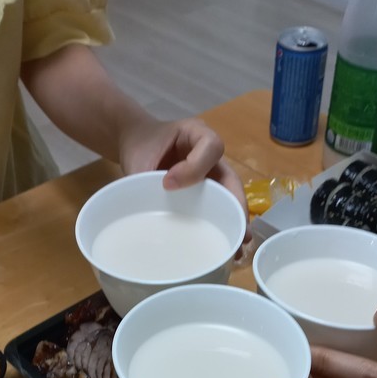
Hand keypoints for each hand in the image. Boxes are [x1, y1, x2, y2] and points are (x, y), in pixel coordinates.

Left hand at [118, 116, 249, 236]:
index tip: (167, 184)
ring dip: (235, 218)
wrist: (137, 142)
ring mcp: (211, 172)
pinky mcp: (206, 190)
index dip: (195, 167)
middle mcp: (209, 153)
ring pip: (230, 194)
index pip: (211, 146)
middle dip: (236, 205)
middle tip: (240, 233)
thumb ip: (143, 180)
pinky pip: (219, 203)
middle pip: (231, 177)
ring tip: (239, 244)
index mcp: (195, 132)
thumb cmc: (139, 146)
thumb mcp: (137, 159)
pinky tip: (228, 241)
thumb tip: (149, 215)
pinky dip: (224, 221)